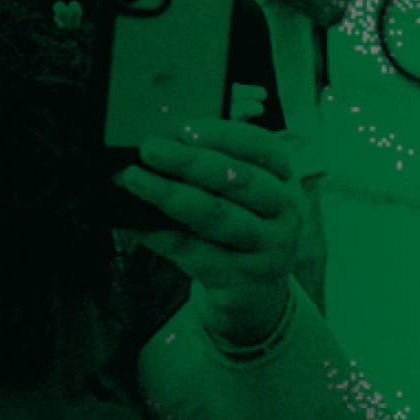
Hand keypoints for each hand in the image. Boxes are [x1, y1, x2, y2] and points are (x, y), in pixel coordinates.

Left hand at [117, 119, 311, 345]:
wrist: (255, 291)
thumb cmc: (241, 225)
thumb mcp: (245, 194)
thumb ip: (215, 168)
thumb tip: (162, 144)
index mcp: (285, 176)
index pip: (261, 146)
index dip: (224, 135)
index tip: (184, 128)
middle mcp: (284, 210)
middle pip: (238, 179)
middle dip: (189, 161)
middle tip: (149, 148)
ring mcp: (267, 247)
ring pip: (216, 216)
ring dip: (170, 195)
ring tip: (134, 179)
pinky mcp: (241, 278)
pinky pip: (194, 253)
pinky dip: (160, 234)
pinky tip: (136, 222)